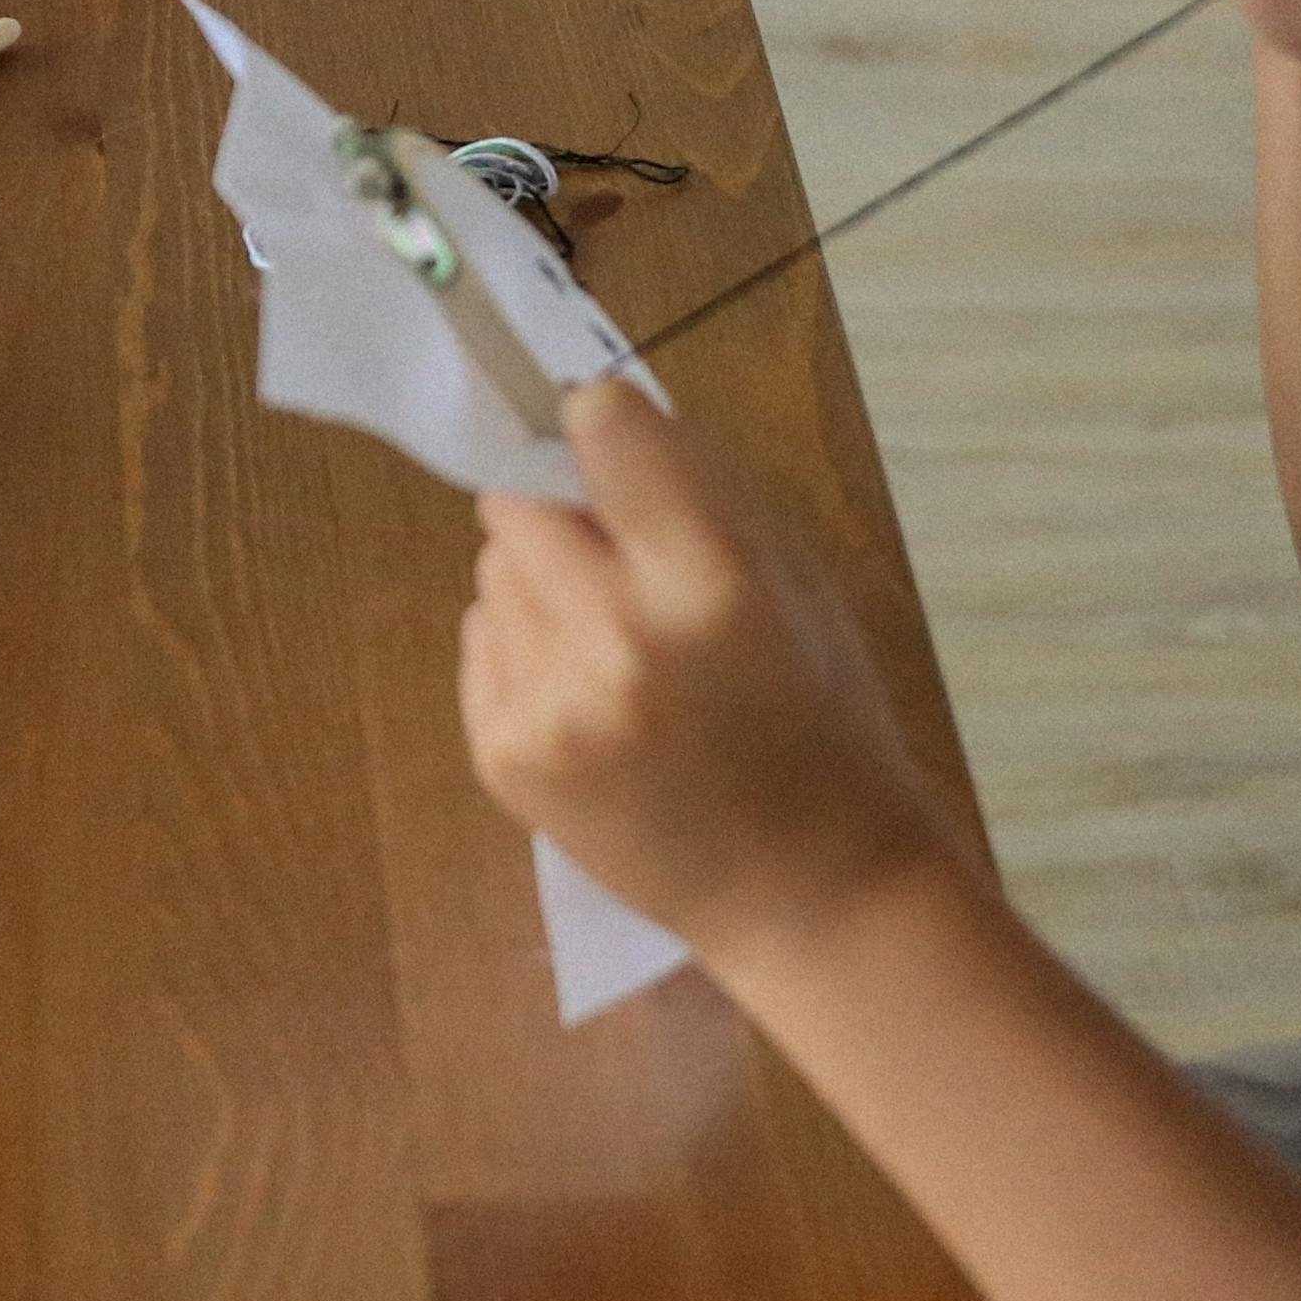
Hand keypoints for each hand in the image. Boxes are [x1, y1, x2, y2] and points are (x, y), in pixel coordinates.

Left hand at [460, 382, 972, 966]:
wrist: (808, 890)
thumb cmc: (820, 722)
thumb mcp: (797, 582)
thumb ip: (700, 492)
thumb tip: (595, 410)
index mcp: (709, 582)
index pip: (600, 429)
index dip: (603, 426)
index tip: (613, 446)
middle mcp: (616, 638)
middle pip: (518, 498)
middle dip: (558, 510)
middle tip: (614, 555)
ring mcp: (549, 705)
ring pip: (492, 567)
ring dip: (540, 580)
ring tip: (614, 642)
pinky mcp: (503, 756)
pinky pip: (480, 638)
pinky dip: (524, 646)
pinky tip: (590, 695)